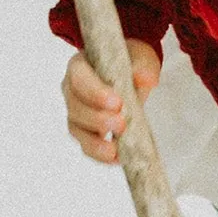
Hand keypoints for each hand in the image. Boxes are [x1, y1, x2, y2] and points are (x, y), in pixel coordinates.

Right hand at [63, 39, 160, 162]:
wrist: (131, 72)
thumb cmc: (130, 62)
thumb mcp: (140, 57)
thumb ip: (142, 67)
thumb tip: (145, 79)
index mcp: (80, 67)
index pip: (80, 79)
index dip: (95, 93)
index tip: (117, 103)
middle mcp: (72, 90)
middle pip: (75, 108)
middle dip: (97, 119)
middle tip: (121, 124)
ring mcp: (77, 112)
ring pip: (77, 130)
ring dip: (95, 142)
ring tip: (115, 150)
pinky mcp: (86, 130)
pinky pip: (87, 145)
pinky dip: (100, 154)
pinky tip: (117, 159)